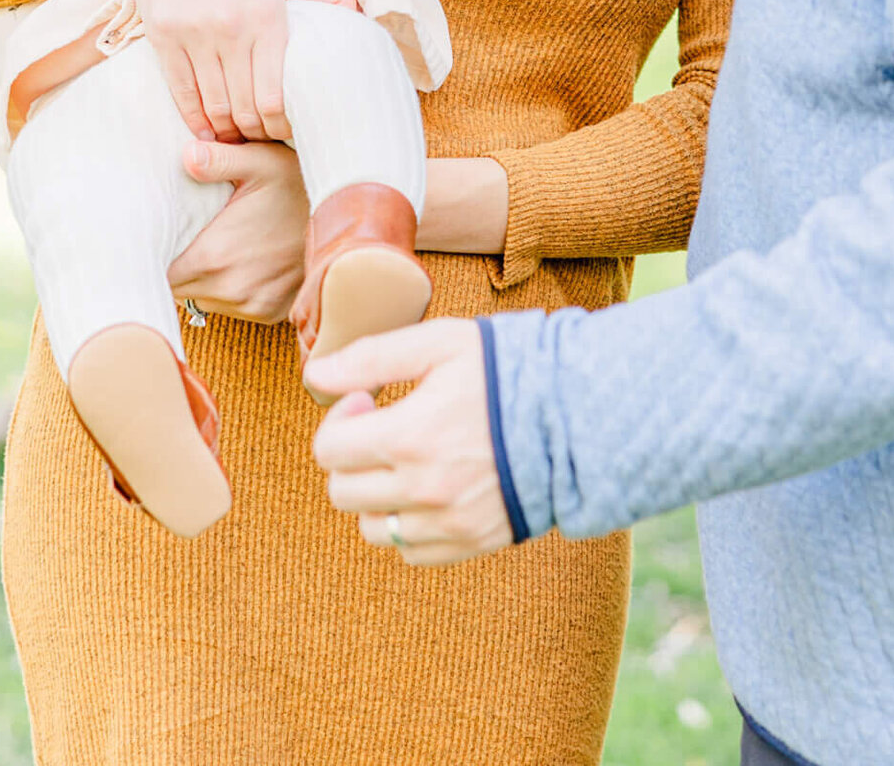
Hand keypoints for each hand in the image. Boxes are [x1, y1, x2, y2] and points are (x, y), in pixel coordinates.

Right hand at [52, 0, 306, 143]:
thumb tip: (362, 18)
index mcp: (268, 14)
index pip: (275, 97)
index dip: (280, 124)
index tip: (284, 130)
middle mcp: (232, 28)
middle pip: (245, 109)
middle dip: (255, 133)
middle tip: (261, 139)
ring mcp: (195, 35)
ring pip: (214, 106)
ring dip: (226, 131)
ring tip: (236, 137)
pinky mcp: (164, 38)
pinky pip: (181, 93)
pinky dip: (195, 120)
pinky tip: (205, 130)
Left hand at [170, 138, 308, 320]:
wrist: (348, 219)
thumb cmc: (300, 185)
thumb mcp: (261, 162)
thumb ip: (218, 159)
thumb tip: (186, 154)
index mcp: (215, 257)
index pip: (162, 273)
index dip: (159, 255)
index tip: (165, 236)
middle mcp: (231, 290)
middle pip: (180, 290)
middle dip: (179, 266)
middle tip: (188, 238)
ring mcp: (252, 306)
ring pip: (204, 301)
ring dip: (204, 281)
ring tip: (217, 249)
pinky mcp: (269, 314)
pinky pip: (233, 308)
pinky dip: (230, 290)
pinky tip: (242, 263)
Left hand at [308, 319, 514, 566]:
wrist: (578, 416)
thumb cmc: (506, 370)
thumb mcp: (440, 343)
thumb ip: (371, 357)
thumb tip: (315, 373)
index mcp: (409, 437)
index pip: (330, 449)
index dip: (339, 418)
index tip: (368, 400)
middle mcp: (423, 490)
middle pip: (343, 491)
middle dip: (351, 455)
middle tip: (383, 425)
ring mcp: (447, 523)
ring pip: (371, 527)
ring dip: (374, 494)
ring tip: (405, 459)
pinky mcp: (470, 543)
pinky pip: (410, 550)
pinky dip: (407, 523)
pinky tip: (429, 487)